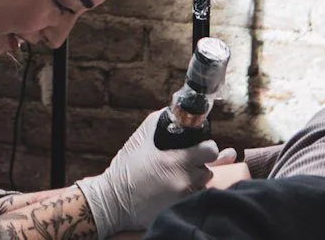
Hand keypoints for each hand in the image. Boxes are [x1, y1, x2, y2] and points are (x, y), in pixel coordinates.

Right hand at [77, 110, 232, 235]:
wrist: (114, 201)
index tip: (200, 146)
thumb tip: (179, 113)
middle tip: (183, 162)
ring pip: (202, 186)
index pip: (210, 151)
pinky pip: (194, 199)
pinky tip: (173, 189)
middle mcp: (184, 182)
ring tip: (175, 176)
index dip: (206, 146)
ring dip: (194, 179)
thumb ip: (162, 121)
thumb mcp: (141, 138)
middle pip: (208, 170)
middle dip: (199, 164)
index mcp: (175, 161)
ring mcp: (183, 200)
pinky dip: (188, 193)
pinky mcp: (179, 211)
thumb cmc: (126, 168)